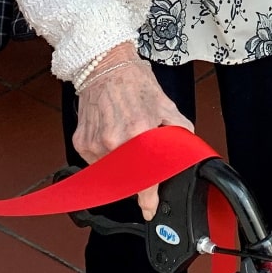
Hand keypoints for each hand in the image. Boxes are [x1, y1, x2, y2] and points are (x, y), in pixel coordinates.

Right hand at [70, 48, 189, 219]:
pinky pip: (95, 163)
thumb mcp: (166, 105)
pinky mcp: (81, 142)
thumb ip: (180, 133)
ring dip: (120, 167)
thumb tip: (189, 154)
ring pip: (110, 173)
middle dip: (136, 178)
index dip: (148, 200)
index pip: (144, 180)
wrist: (103, 63)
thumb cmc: (134, 82)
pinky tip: (110, 137)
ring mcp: (95, 143)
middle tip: (140, 163)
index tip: (149, 209)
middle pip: (127, 180)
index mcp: (138, 134)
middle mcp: (114, 142)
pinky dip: (104, 157)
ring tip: (124, 142)